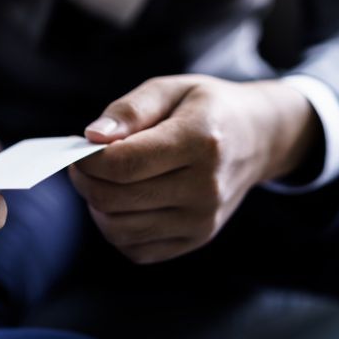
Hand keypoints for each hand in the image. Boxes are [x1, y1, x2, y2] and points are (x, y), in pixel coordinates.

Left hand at [70, 75, 319, 264]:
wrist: (259, 139)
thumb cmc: (206, 109)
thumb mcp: (171, 89)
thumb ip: (130, 109)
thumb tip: (92, 136)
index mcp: (201, 142)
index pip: (124, 165)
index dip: (87, 160)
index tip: (79, 147)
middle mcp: (206, 188)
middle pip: (115, 200)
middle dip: (85, 180)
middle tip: (84, 163)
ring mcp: (202, 220)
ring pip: (119, 230)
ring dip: (97, 206)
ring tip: (105, 180)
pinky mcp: (196, 240)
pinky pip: (136, 249)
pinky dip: (117, 228)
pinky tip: (124, 202)